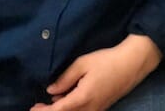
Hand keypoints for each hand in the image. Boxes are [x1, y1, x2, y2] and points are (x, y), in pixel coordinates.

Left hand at [30, 35, 160, 110]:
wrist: (132, 63)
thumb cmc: (107, 60)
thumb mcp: (83, 63)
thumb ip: (65, 78)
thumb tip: (51, 90)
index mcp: (82, 98)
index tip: (32, 108)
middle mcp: (89, 110)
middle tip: (38, 106)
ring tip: (51, 101)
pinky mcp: (101, 109)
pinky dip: (71, 110)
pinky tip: (67, 99)